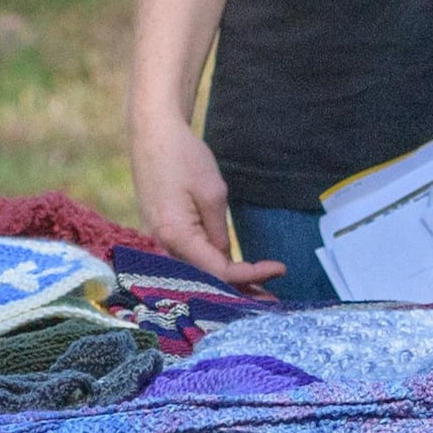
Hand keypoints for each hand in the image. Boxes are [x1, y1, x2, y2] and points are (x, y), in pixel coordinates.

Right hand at [127, 118, 285, 287]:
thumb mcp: (213, 193)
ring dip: (226, 282)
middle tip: (271, 299)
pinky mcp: (161, 232)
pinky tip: (231, 271)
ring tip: (257, 290)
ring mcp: (158, 240)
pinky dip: (211, 267)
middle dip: (239, 290)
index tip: (280, 268)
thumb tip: (225, 259)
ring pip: (195, 271)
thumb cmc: (183, 157)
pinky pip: (187, 258)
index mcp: (175, 236)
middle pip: (204, 279)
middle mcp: (162, 245)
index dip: (251, 275)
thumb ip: (220, 232)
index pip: (219, 271)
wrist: (153, 133)